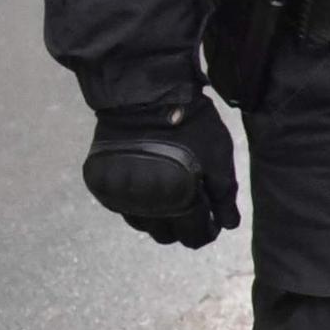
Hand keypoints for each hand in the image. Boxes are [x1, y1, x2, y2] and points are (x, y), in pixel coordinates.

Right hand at [83, 95, 236, 247]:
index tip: (211, 224)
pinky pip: (121, 205)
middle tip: (192, 211)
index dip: (206, 233)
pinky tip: (148, 186)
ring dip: (157, 218)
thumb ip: (224, 193)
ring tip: (170, 195)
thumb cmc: (189, 123)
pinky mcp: (101, 183)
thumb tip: (228, 224)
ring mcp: (118, 194)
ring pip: (141, 224)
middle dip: (183, 228)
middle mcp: (143, 204)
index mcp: (176, 200)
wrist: (143, 94)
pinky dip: (136, 203)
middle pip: (165, 235)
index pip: (193, 236)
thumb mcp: (218, 155)